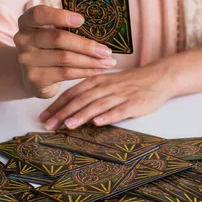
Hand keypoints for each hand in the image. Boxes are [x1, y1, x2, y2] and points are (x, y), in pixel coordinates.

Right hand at [14, 5, 116, 97]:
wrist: (33, 76)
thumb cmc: (49, 48)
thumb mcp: (52, 33)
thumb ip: (67, 27)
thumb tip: (99, 27)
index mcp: (27, 21)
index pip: (40, 14)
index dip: (60, 16)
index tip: (82, 20)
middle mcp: (22, 39)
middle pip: (58, 38)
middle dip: (86, 45)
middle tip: (107, 50)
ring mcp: (26, 60)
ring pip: (65, 58)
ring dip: (90, 60)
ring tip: (108, 62)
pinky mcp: (35, 78)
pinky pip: (65, 73)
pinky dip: (85, 71)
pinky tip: (97, 70)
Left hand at [39, 63, 173, 129]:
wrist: (158, 77)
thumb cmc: (129, 83)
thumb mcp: (105, 83)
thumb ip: (88, 94)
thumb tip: (67, 109)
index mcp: (96, 81)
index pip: (71, 92)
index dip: (56, 105)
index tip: (43, 117)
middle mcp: (105, 86)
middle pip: (80, 99)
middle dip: (63, 113)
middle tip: (49, 125)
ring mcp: (120, 95)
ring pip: (97, 105)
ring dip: (81, 115)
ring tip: (68, 125)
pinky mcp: (134, 103)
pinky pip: (119, 110)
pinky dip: (108, 116)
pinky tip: (98, 122)